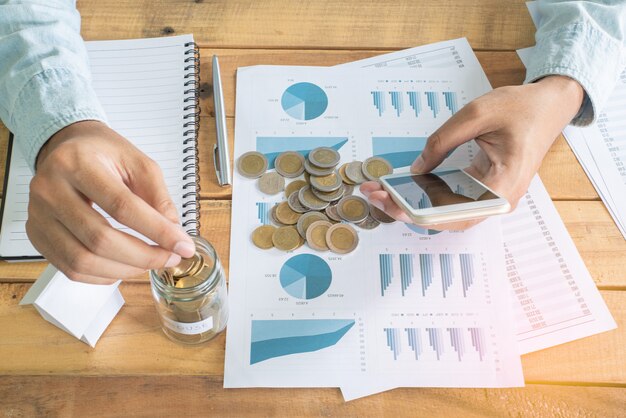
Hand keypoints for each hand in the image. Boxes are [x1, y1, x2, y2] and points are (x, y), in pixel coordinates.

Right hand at [27, 121, 195, 283]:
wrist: (67, 146)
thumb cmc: (102, 153)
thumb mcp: (139, 163)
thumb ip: (158, 198)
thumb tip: (173, 236)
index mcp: (77, 164)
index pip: (122, 207)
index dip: (157, 231)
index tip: (182, 245)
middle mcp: (50, 189)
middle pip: (100, 239)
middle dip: (143, 256)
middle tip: (168, 258)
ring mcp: (38, 214)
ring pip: (82, 260)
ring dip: (124, 270)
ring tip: (149, 263)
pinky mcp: (36, 234)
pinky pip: (69, 268)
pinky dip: (102, 275)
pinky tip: (123, 266)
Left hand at [361, 75, 583, 229]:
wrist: (548, 107)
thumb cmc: (522, 108)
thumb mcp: (476, 114)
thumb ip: (441, 142)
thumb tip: (416, 169)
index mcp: (503, 185)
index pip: (456, 214)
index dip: (419, 212)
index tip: (390, 202)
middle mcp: (498, 200)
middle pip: (446, 219)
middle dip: (406, 210)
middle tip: (374, 195)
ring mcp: (491, 199)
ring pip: (446, 214)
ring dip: (413, 205)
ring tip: (381, 192)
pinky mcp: (483, 191)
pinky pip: (451, 203)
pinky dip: (425, 198)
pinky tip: (401, 188)